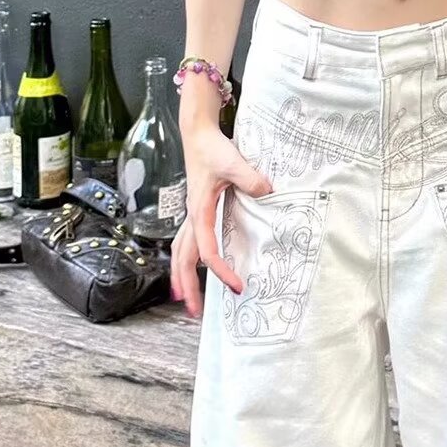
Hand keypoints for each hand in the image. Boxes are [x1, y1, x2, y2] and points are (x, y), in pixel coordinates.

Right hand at [169, 126, 272, 319]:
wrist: (198, 134)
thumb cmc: (212, 148)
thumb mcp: (232, 160)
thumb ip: (249, 177)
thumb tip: (266, 191)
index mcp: (199, 209)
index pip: (206, 249)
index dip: (219, 269)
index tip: (235, 286)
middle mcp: (191, 216)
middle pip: (182, 258)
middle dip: (187, 286)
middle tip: (194, 312)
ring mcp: (191, 214)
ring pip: (180, 252)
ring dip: (181, 276)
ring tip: (185, 299)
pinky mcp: (195, 211)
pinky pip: (186, 242)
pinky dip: (186, 260)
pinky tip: (193, 269)